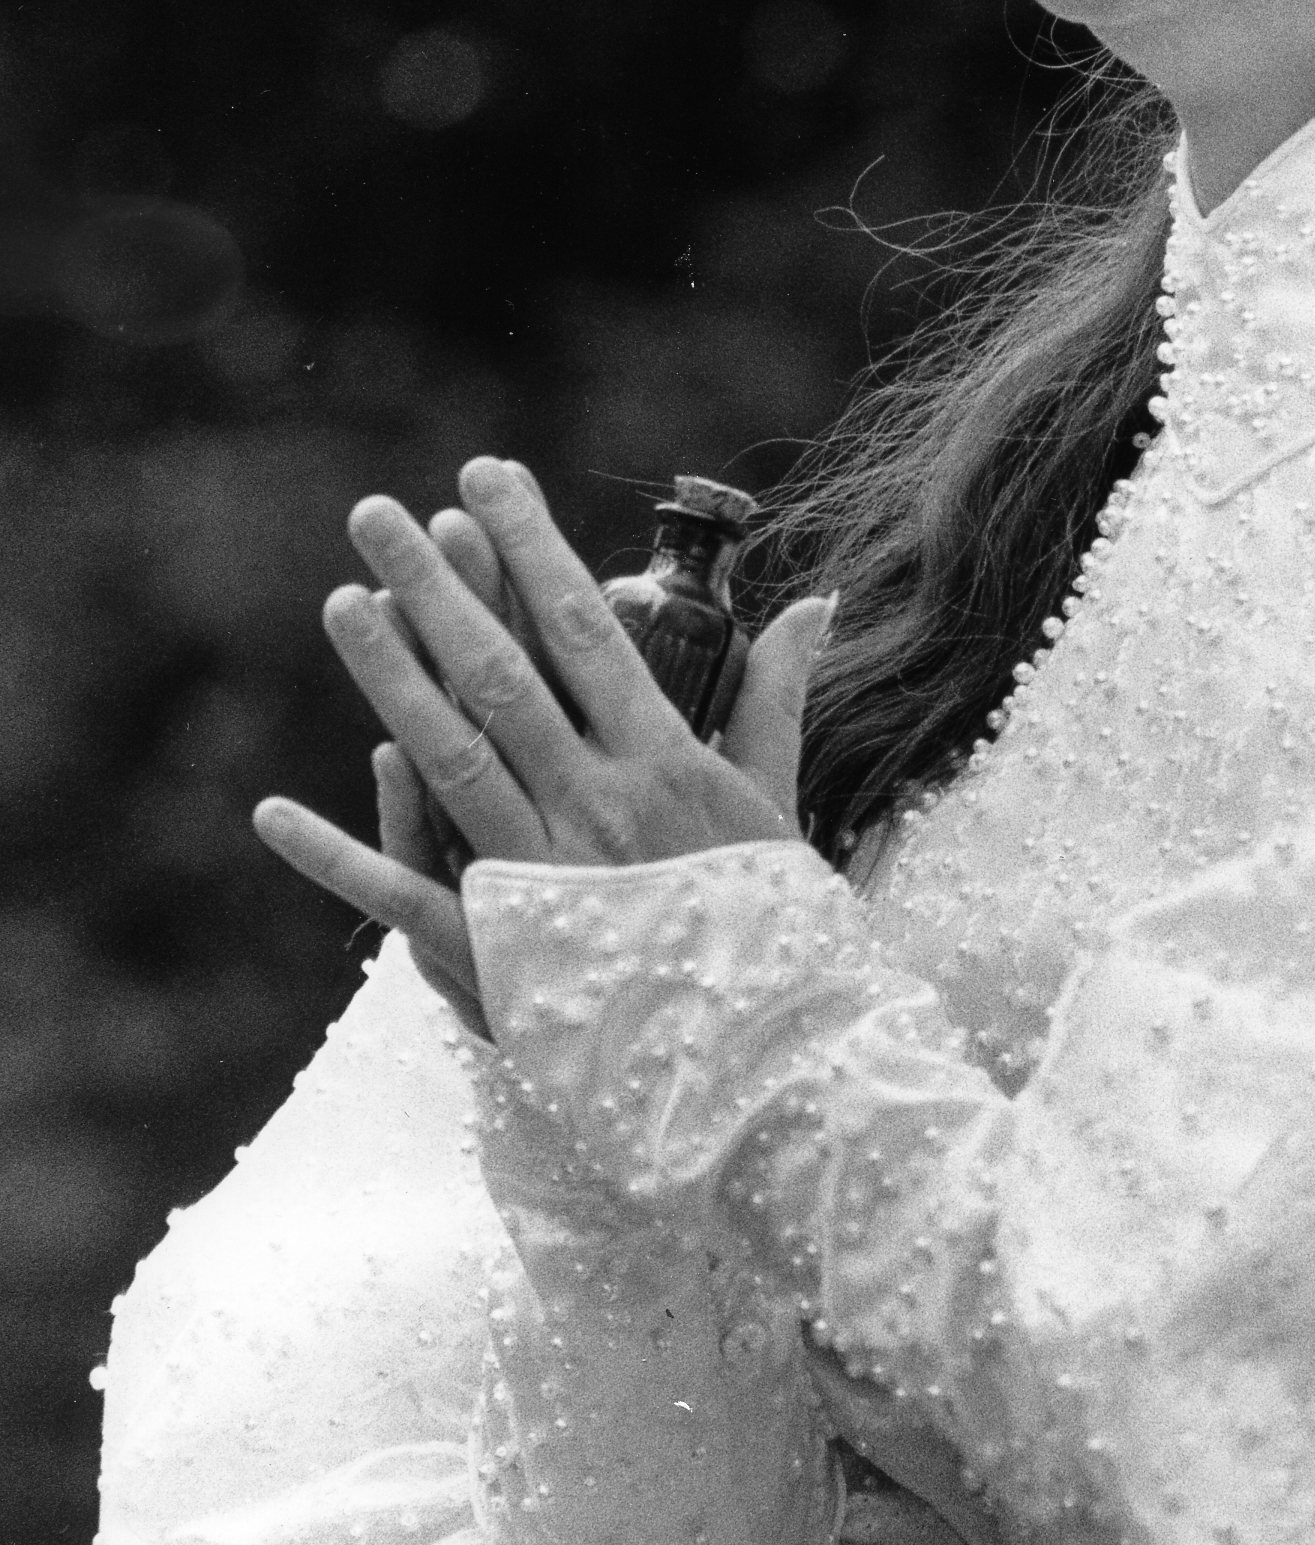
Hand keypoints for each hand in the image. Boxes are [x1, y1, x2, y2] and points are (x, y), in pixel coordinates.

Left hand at [254, 456, 835, 1038]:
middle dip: (439, 588)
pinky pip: (405, 895)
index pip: (586, 631)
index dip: (532, 550)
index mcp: (664, 765)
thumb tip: (813, 604)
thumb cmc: (775, 932)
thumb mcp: (778, 808)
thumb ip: (775, 701)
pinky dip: (338, 855)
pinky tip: (271, 814)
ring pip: (451, 759)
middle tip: (379, 514)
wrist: (769, 1065)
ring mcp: (542, 877)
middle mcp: (597, 808)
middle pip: (502, 678)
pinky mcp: (499, 951)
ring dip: (389, 678)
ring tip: (343, 601)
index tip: (487, 479)